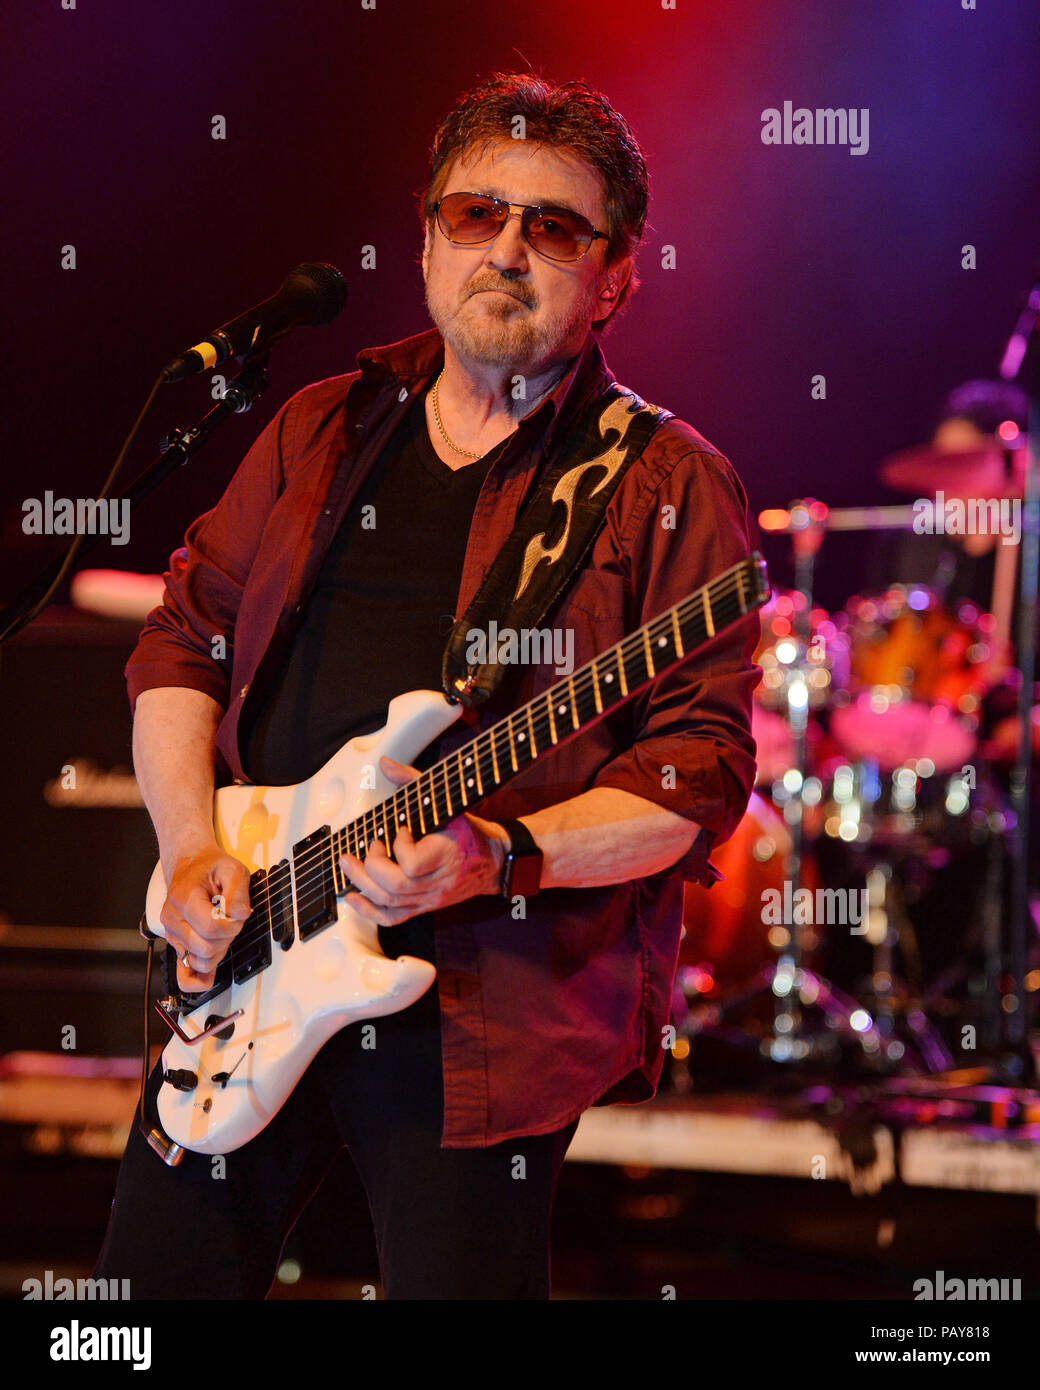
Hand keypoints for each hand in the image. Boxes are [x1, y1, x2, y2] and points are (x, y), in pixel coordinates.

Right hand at [160, 845, 252, 991]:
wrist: (190, 867)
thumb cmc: (209, 868)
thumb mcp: (232, 869)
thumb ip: (238, 891)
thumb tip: (239, 914)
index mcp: (185, 898)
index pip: (210, 928)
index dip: (231, 927)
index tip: (237, 916)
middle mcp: (174, 918)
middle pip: (204, 948)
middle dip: (226, 939)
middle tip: (231, 922)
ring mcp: (172, 933)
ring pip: (199, 961)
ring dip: (218, 952)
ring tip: (221, 932)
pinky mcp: (175, 944)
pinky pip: (184, 975)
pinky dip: (198, 978)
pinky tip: (210, 973)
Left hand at [338, 756, 508, 926]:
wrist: (495, 862)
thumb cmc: (469, 831)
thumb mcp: (447, 801)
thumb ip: (413, 781)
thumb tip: (386, 764)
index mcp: (447, 854)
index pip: (413, 863)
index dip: (398, 847)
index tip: (400, 830)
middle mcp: (438, 882)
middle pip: (396, 886)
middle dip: (371, 866)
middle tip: (369, 845)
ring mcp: (431, 898)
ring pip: (390, 902)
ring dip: (362, 883)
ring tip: (347, 864)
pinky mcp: (425, 907)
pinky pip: (394, 918)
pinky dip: (369, 911)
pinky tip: (353, 897)